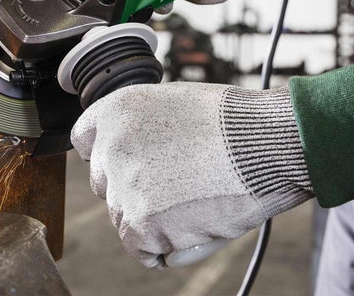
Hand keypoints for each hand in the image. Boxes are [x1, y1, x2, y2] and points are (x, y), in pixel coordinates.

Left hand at [71, 82, 312, 267]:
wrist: (267, 143)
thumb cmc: (233, 124)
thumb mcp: (173, 104)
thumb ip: (141, 128)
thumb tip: (129, 157)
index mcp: (115, 110)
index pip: (85, 142)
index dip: (110, 158)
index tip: (131, 166)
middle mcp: (110, 145)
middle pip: (106, 186)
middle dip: (135, 191)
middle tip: (179, 185)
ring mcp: (123, 185)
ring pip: (123, 219)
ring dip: (154, 220)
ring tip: (197, 199)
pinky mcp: (141, 223)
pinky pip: (142, 250)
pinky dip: (165, 248)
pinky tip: (194, 224)